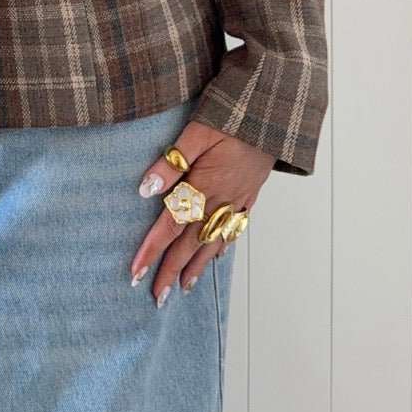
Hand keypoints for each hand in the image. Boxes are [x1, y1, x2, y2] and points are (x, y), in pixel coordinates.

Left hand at [129, 120, 274, 306]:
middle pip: (192, 242)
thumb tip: (145, 189)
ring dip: (196, 266)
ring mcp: (238, 200)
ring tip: (183, 288)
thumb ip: (171, 161)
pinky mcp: (249, 195)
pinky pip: (233, 229)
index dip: (152, 250)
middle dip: (171, 270)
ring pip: (214, 241)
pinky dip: (221, 247)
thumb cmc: (233, 115)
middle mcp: (222, 200)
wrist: (275, 113)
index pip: (171, 224)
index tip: (135, 273)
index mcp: (205, 185)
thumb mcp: (197, 131)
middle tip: (156, 297)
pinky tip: (214, 256)